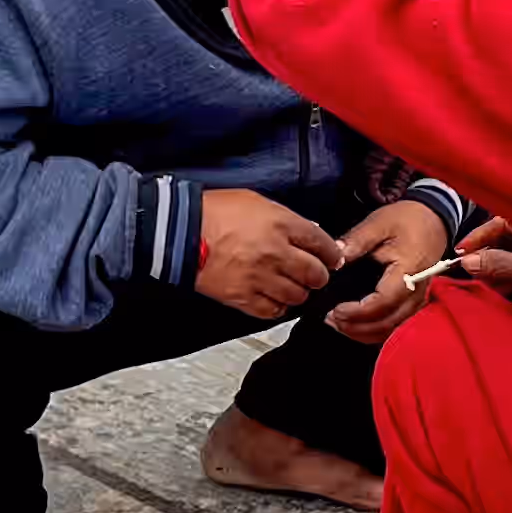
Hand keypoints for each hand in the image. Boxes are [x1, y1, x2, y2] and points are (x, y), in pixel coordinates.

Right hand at [197, 188, 341, 321]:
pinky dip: (278, 307)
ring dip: (298, 292)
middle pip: (315, 274)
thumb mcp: (255, 201)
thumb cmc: (214, 212)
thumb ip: (285, 218)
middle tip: (313, 275)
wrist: (179, 233)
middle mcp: (276, 253)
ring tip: (291, 286)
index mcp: (281, 224)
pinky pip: (273, 311)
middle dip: (319, 276)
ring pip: (297, 296)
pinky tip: (273, 298)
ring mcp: (260, 278)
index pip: (322, 244)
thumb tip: (309, 232)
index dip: (332, 254)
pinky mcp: (243, 298)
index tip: (332, 258)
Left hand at [323, 198, 453, 343]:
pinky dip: (374, 330)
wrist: (434, 219)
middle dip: (356, 328)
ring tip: (338, 323)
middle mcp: (417, 291)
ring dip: (363, 332)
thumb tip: (334, 258)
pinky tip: (355, 325)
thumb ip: (356, 240)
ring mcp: (418, 300)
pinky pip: (395, 324)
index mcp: (408, 271)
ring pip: (391, 329)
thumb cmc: (408, 220)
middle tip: (330, 319)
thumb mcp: (380, 222)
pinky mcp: (414, 303)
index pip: (383, 302)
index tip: (335, 310)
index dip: (358, 312)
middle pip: (387, 323)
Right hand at [445, 215, 511, 294]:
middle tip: (471, 273)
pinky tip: (503, 293)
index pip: (500, 222)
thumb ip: (500, 263)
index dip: (478, 237)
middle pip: (505, 239)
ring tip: (485, 286)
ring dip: (497, 271)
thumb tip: (469, 261)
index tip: (460, 252)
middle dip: (487, 257)